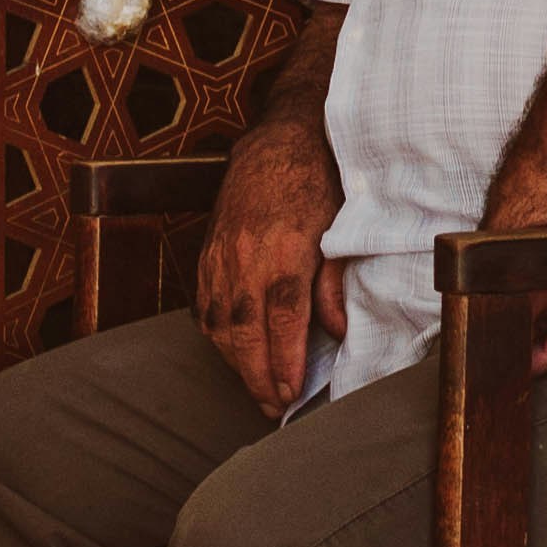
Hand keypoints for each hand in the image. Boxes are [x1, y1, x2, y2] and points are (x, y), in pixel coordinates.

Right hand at [196, 111, 343, 414]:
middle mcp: (246, 256)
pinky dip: (216, 334)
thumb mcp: (341, 229)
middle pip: (244, 331)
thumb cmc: (319, 182)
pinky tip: (231, 351)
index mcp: (285, 251)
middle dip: (257, 376)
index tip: (289, 394)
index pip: (282, 320)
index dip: (284, 361)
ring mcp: (222, 254)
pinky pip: (205, 303)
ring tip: (255, 389)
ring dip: (236, 362)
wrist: (281, 138)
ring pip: (220, 323)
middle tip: (271, 408)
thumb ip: (333, 283)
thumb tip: (336, 331)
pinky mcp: (209, 250)